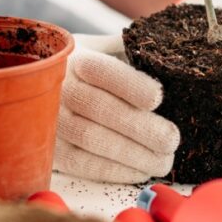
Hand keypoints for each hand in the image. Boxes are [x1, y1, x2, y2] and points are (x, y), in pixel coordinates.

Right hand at [54, 35, 179, 183]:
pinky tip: (140, 171)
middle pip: (98, 107)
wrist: (52, 88)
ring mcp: (51, 119)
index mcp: (78, 57)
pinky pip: (80, 163)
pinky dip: (113, 170)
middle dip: (139, 127)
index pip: (102, 69)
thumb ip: (135, 53)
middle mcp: (59, 87)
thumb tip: (170, 62)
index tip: (158, 98)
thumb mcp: (110, 50)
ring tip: (163, 160)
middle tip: (171, 139)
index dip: (130, 85)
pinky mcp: (52, 148)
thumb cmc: (95, 70)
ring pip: (89, 137)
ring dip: (131, 153)